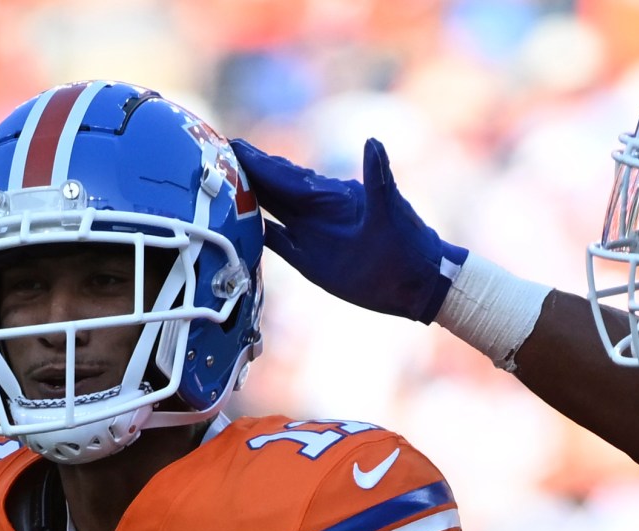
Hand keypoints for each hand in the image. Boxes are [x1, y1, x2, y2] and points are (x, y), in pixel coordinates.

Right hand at [230, 137, 464, 323]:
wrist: (419, 283)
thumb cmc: (408, 248)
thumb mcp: (391, 211)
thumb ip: (377, 178)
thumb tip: (372, 140)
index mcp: (332, 198)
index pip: (287, 177)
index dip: (259, 162)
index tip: (233, 144)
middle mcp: (317, 213)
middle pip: (274, 188)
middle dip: (247, 171)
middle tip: (219, 152)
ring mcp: (312, 235)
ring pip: (274, 210)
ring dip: (250, 195)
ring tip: (226, 178)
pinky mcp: (311, 260)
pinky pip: (278, 240)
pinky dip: (259, 231)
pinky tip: (242, 222)